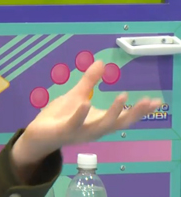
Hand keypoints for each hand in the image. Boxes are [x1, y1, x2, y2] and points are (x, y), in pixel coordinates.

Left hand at [15, 60, 161, 164]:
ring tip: (124, 96)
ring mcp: (80, 132)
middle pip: (119, 123)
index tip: (157, 102)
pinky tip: (87, 103)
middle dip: (135, 113)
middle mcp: (94, 130)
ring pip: (101, 125)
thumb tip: (101, 62)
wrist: (38, 135)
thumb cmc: (60, 116)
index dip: (141, 110)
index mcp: (99, 121)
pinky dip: (81, 114)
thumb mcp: (77, 96)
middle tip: (149, 102)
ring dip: (113, 112)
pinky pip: (75, 123)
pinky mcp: (64, 131)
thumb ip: (89, 81)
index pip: (124, 117)